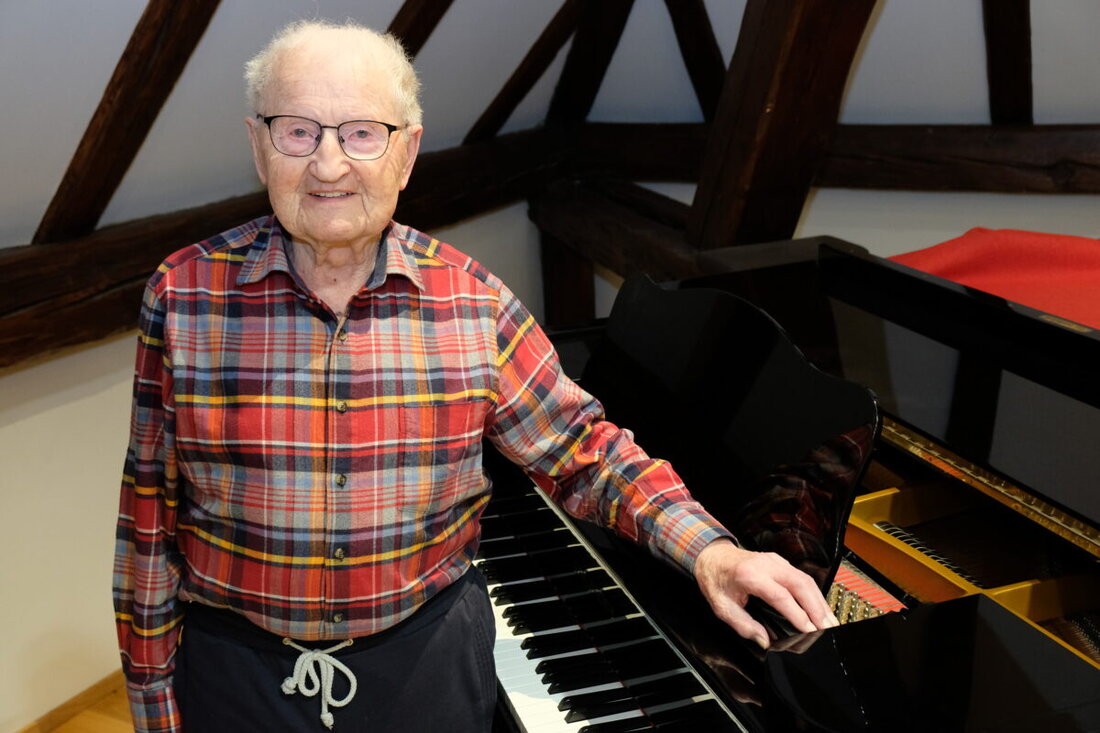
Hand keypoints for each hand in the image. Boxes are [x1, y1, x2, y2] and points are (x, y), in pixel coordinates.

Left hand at [694, 539, 837, 648]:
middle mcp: (766, 565)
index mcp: (750, 575)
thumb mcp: (722, 607)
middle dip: (817, 608)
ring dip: (820, 601)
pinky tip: (819, 608)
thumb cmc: (716, 579)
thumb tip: (764, 640)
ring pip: (805, 580)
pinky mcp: (781, 562)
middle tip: (828, 629)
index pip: (780, 596)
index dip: (797, 614)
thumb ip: (743, 625)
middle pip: (800, 584)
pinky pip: (802, 578)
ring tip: (830, 622)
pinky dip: (814, 594)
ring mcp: (776, 561)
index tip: (809, 630)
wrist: (712, 555)